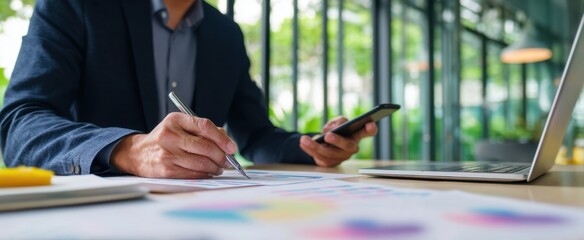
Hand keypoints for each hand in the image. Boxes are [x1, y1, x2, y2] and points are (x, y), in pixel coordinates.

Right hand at [110, 112, 237, 178]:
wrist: (138, 153)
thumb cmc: (166, 139)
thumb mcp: (180, 127)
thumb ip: (202, 130)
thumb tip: (227, 143)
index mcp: (175, 120)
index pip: (204, 126)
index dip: (222, 138)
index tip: (232, 147)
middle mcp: (170, 135)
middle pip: (205, 147)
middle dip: (221, 156)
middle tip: (227, 160)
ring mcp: (167, 153)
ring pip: (201, 163)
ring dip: (215, 167)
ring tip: (219, 167)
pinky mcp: (166, 169)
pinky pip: (193, 174)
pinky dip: (205, 174)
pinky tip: (208, 172)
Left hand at [299, 116, 377, 166]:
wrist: (324, 144)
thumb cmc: (334, 131)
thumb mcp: (337, 123)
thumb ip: (338, 122)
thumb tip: (335, 128)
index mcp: (356, 135)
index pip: (367, 132)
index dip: (370, 129)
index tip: (370, 124)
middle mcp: (351, 148)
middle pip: (347, 146)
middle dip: (338, 141)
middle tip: (328, 136)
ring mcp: (340, 157)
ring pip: (329, 153)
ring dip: (315, 146)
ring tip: (304, 139)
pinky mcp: (329, 163)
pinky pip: (318, 157)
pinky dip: (309, 149)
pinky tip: (302, 143)